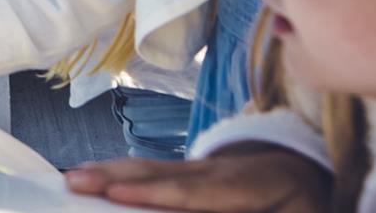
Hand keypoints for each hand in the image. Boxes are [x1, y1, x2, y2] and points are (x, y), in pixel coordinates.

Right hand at [65, 144, 330, 211]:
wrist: (303, 172)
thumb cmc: (302, 205)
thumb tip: (193, 208)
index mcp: (249, 185)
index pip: (195, 192)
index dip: (156, 194)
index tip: (118, 194)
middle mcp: (216, 170)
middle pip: (160, 174)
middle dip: (114, 178)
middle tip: (74, 181)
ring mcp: (198, 167)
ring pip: (148, 168)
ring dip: (107, 172)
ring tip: (72, 177)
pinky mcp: (186, 172)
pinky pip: (148, 170)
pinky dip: (116, 172)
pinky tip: (92, 173)